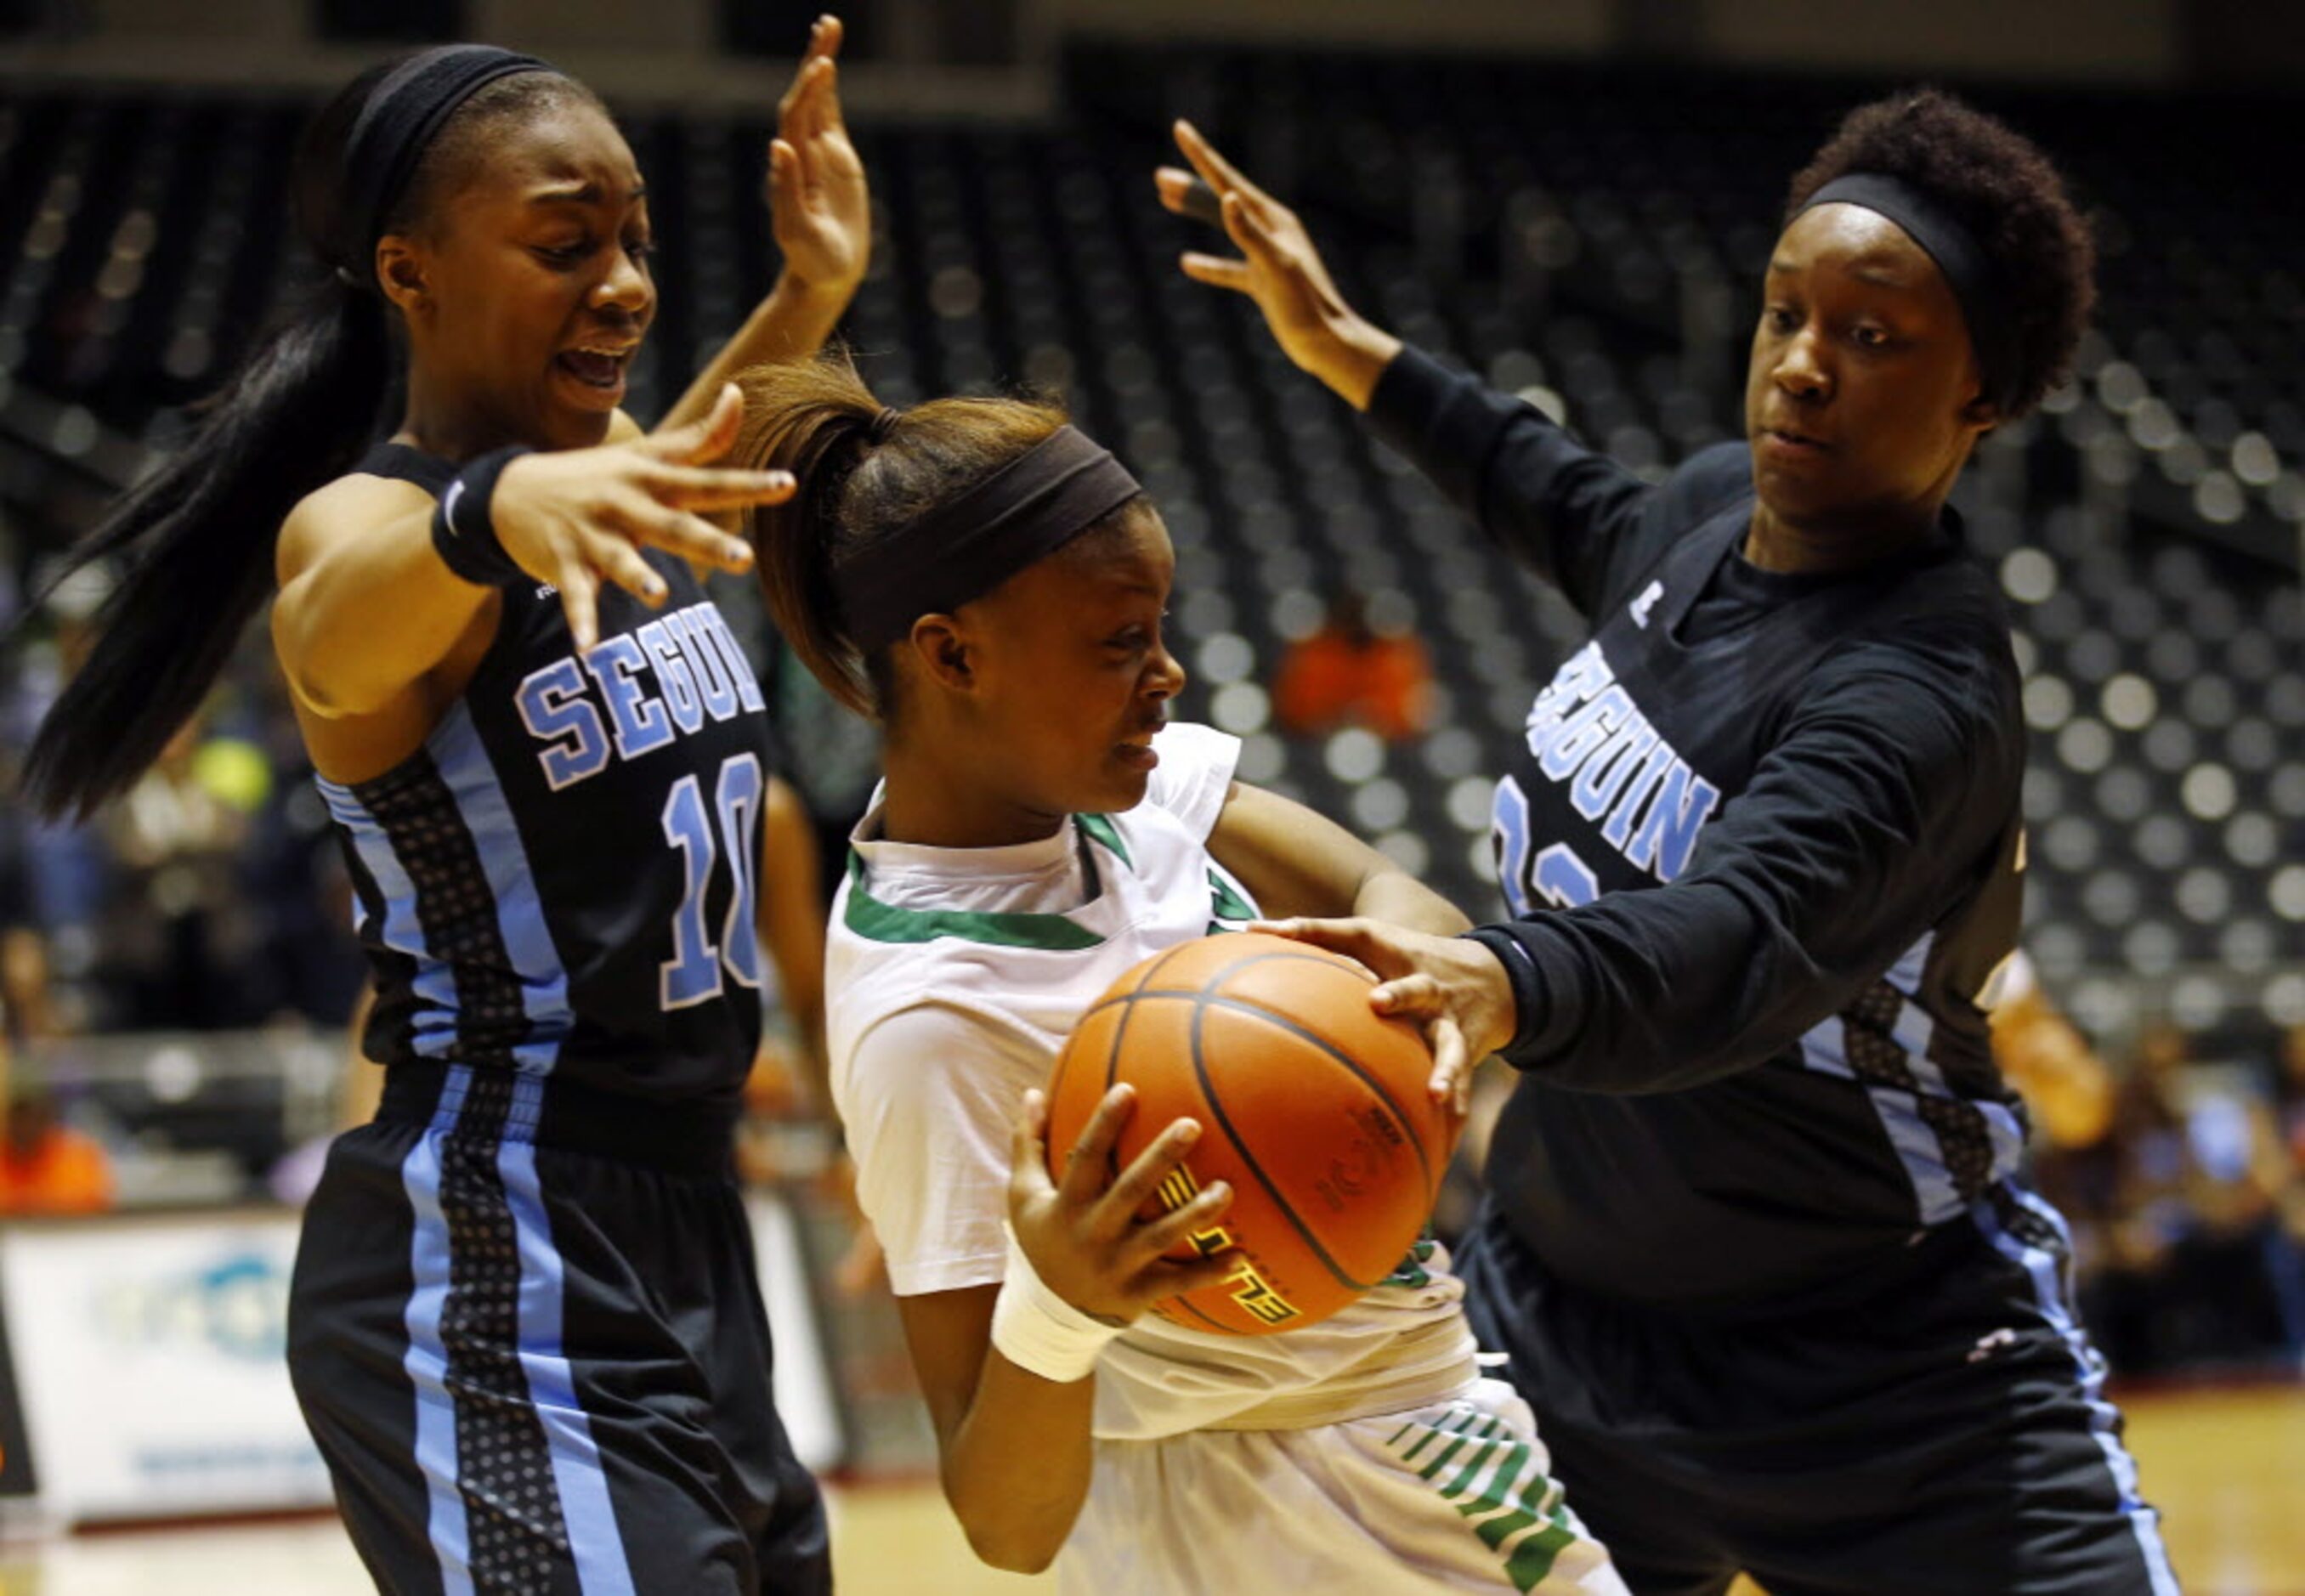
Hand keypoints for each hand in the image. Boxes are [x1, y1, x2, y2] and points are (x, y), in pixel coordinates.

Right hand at [492, 384, 792, 651]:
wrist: (510, 490)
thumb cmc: (598, 474)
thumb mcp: (647, 453)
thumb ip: (699, 437)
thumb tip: (738, 393)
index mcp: (652, 480)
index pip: (708, 481)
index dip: (749, 485)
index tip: (789, 484)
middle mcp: (625, 505)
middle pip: (673, 527)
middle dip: (708, 543)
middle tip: (745, 559)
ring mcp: (593, 535)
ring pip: (620, 560)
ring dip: (637, 577)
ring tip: (658, 595)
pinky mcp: (564, 563)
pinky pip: (576, 595)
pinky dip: (581, 620)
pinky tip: (587, 646)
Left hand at [768, 16, 869, 296]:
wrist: (825, 274)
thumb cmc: (810, 258)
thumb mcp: (797, 229)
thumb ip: (788, 189)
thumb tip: (778, 146)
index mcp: (793, 165)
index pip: (798, 118)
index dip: (810, 91)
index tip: (823, 65)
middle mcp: (802, 152)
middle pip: (806, 97)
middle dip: (815, 61)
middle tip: (826, 24)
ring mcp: (818, 152)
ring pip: (818, 99)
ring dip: (821, 63)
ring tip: (828, 27)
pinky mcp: (835, 158)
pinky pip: (830, 114)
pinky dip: (829, 88)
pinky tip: (829, 63)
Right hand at [1007, 1085, 1239, 1323]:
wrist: (1050, 1312)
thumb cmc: (1043, 1239)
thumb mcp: (1024, 1196)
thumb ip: (1028, 1144)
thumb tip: (1031, 1092)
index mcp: (1067, 1204)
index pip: (1085, 1157)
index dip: (1104, 1123)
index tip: (1128, 1089)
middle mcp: (1094, 1233)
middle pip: (1131, 1190)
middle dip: (1161, 1158)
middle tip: (1191, 1125)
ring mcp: (1119, 1265)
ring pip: (1161, 1237)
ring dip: (1194, 1214)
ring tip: (1226, 1188)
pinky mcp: (1139, 1293)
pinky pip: (1180, 1282)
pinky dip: (1211, 1272)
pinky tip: (1242, 1256)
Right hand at [1155, 121, 1399, 408]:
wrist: (1327, 343)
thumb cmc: (1305, 306)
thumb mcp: (1276, 266)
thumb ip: (1250, 233)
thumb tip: (1228, 198)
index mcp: (1273, 220)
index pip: (1229, 181)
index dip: (1202, 155)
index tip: (1180, 128)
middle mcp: (1270, 231)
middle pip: (1221, 199)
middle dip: (1191, 184)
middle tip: (1158, 175)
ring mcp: (1265, 256)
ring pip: (1222, 225)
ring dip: (1194, 211)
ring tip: (1164, 197)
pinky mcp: (1263, 282)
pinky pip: (1229, 268)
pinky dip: (1209, 264)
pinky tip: (1187, 262)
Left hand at [1251, 917, 1518, 1115]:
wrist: (1491, 975)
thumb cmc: (1406, 956)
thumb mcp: (1367, 937)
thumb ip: (1311, 932)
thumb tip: (1245, 928)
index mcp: (1397, 958)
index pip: (1364, 942)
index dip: (1333, 940)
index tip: (1342, 975)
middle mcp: (1427, 987)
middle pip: (1416, 989)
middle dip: (1400, 996)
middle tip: (1378, 1003)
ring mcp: (1450, 1021)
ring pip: (1450, 1046)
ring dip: (1445, 1070)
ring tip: (1435, 1096)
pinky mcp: (1466, 1050)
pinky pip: (1461, 1086)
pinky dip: (1454, 1112)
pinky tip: (1447, 1143)